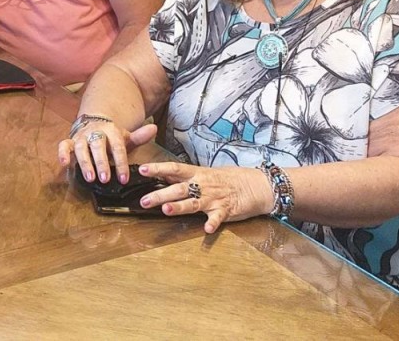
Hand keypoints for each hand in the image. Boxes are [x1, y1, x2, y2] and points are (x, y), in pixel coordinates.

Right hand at [57, 120, 156, 185]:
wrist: (95, 123)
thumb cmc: (112, 137)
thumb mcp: (125, 137)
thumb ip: (139, 136)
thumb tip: (154, 128)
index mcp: (111, 130)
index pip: (117, 147)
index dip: (121, 163)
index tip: (124, 179)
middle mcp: (95, 132)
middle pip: (98, 145)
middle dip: (102, 163)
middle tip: (105, 179)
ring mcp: (81, 136)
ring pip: (81, 147)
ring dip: (85, 162)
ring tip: (90, 178)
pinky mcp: (70, 140)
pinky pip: (63, 145)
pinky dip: (62, 153)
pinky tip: (64, 164)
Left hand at [136, 162, 273, 233]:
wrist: (256, 184)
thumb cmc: (229, 179)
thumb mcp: (206, 173)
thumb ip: (186, 177)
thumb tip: (164, 177)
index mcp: (197, 173)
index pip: (174, 169)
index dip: (158, 169)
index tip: (142, 169)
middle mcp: (203, 185)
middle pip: (178, 189)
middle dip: (160, 194)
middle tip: (144, 200)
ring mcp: (213, 198)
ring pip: (193, 202)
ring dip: (180, 207)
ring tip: (167, 210)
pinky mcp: (225, 210)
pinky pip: (218, 218)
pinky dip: (212, 223)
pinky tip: (207, 229)